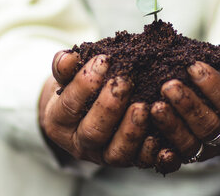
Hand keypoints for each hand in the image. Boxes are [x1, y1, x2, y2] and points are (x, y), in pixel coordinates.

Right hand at [39, 52, 150, 166]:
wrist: (87, 110)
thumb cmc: (78, 87)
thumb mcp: (66, 76)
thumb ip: (65, 66)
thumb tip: (68, 57)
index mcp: (59, 122)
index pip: (70, 105)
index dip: (85, 84)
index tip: (104, 60)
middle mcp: (80, 144)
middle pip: (93, 132)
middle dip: (109, 107)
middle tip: (124, 81)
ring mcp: (104, 156)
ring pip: (117, 153)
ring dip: (131, 130)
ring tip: (143, 107)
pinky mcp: (128, 161)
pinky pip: (141, 162)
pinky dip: (151, 151)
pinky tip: (159, 134)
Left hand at [151, 51, 219, 162]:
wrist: (214, 101)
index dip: (213, 85)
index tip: (192, 66)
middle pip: (210, 126)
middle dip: (188, 105)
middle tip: (168, 86)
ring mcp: (207, 152)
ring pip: (191, 145)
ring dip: (172, 126)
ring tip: (156, 106)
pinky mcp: (187, 159)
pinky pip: (174, 160)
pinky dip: (163, 154)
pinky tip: (149, 138)